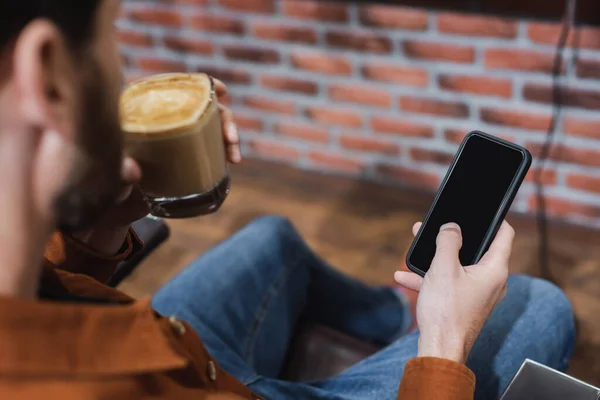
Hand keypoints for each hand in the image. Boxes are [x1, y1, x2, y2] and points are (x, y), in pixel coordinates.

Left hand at [72, 79, 240, 253]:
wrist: (117, 205)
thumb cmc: (111, 182)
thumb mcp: (112, 171)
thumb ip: (119, 169)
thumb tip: (133, 170)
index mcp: (145, 111)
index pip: (175, 88)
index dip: (200, 85)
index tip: (219, 91)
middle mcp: (166, 120)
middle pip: (201, 107)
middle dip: (223, 118)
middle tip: (230, 137)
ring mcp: (180, 137)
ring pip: (211, 127)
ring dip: (229, 135)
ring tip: (234, 156)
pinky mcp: (189, 156)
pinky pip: (211, 146)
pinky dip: (225, 150)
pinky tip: (232, 160)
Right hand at [394, 221, 513, 363]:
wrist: (439, 350)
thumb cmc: (446, 311)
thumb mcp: (443, 268)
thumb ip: (448, 241)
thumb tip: (452, 227)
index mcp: (494, 270)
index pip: (504, 235)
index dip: (494, 219)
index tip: (481, 211)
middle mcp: (491, 281)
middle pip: (476, 249)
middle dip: (453, 237)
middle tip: (437, 227)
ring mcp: (478, 294)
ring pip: (458, 266)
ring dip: (436, 258)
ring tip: (416, 249)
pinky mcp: (464, 304)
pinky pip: (448, 284)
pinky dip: (430, 278)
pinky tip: (405, 276)